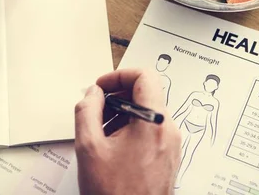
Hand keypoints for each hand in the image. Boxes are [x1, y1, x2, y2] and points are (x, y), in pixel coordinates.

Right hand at [74, 69, 180, 194]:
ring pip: (147, 112)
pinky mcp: (169, 156)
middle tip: (96, 109)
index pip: (145, 76)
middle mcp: (169, 130)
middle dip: (117, 97)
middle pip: (146, 93)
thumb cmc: (114, 193)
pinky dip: (131, 129)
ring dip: (122, 114)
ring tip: (101, 133)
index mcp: (153, 122)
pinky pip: (152, 130)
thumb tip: (93, 93)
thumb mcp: (89, 147)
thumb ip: (87, 111)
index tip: (101, 87)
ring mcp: (172, 144)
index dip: (119, 75)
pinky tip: (112, 147)